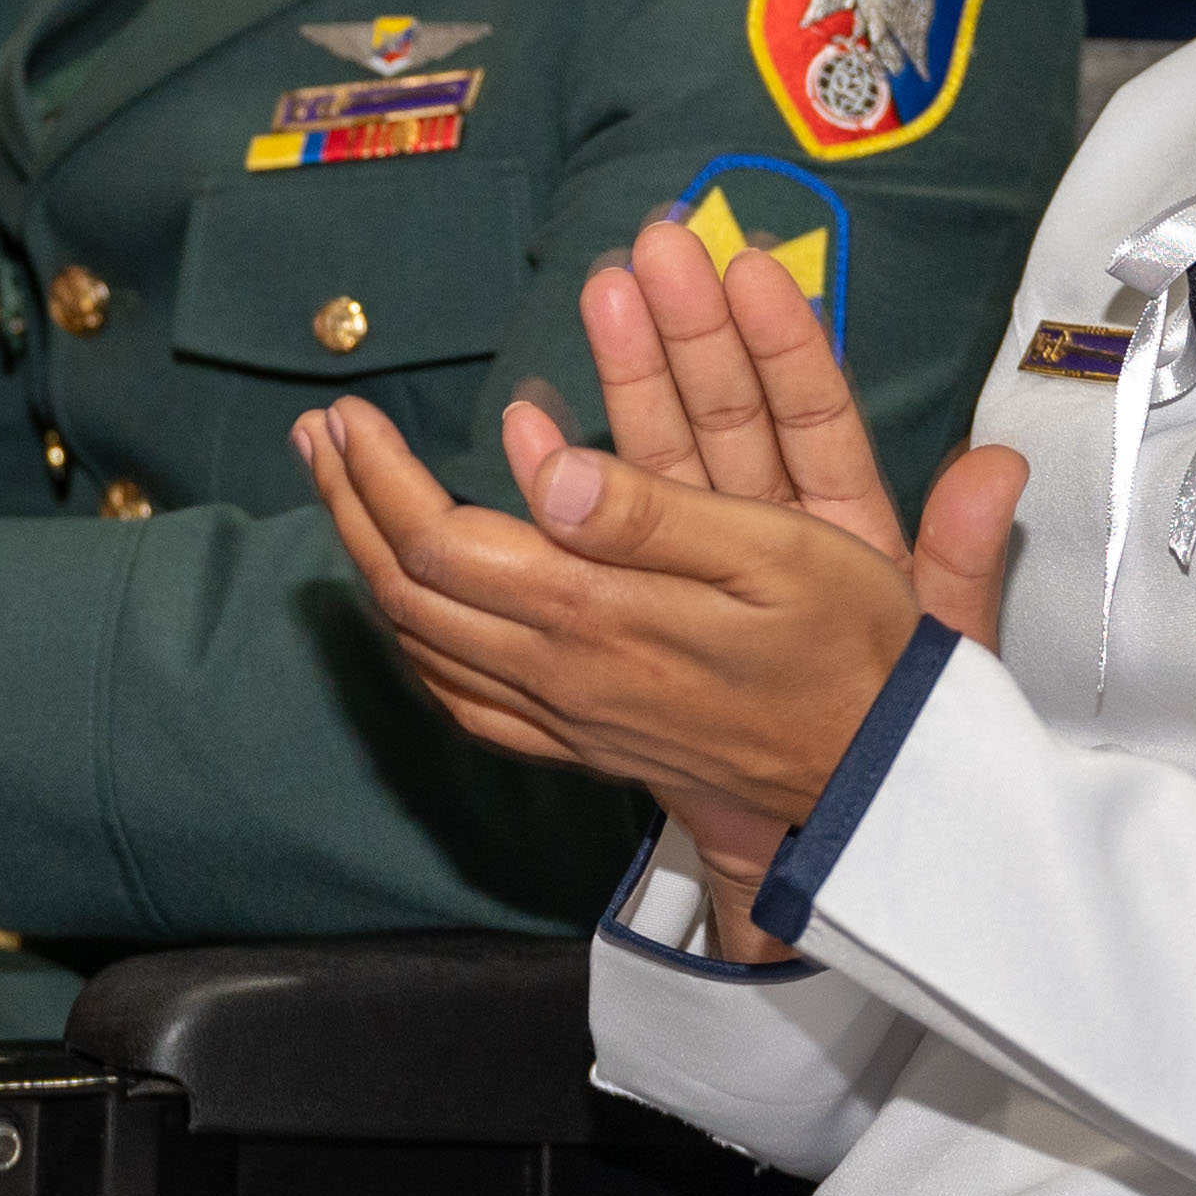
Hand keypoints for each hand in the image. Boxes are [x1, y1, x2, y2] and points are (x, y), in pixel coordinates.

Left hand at [301, 217, 1027, 963]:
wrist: (876, 783)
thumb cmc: (847, 652)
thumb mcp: (778, 556)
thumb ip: (652, 513)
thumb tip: (545, 463)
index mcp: (593, 617)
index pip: (438, 543)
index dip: (380, 474)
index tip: (350, 411)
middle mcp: (559, 674)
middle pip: (407, 592)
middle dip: (350, 503)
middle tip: (319, 434)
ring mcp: (564, 718)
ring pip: (422, 647)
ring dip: (367, 561)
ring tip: (343, 494)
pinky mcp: (583, 743)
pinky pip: (463, 699)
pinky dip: (415, 641)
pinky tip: (412, 607)